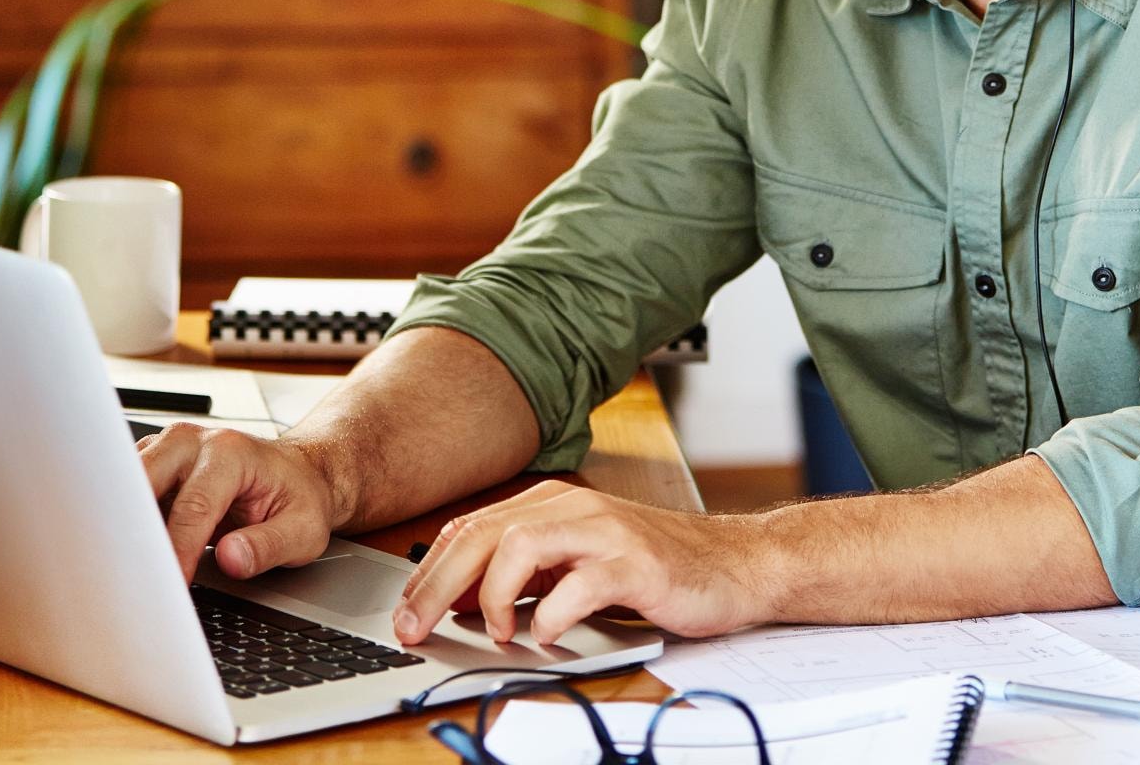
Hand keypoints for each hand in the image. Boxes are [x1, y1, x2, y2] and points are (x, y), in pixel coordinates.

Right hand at [139, 423, 347, 580]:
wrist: (299, 474)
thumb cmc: (300, 498)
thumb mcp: (303, 530)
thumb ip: (268, 546)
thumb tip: (230, 559)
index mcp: (231, 453)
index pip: (192, 508)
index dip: (178, 552)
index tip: (171, 587)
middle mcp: (194, 443)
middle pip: (143, 481)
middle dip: (132, 529)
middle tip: (130, 576)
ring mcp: (169, 449)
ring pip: (124, 482)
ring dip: (119, 523)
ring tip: (122, 567)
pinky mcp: (154, 464)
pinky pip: (123, 490)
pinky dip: (121, 521)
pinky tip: (127, 551)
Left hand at [394, 481, 774, 647]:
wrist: (734, 564)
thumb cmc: (655, 568)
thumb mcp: (578, 564)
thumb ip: (528, 573)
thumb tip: (462, 602)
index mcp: (555, 504)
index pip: (472, 528)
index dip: (429, 571)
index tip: (405, 611)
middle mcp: (575, 508)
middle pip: (485, 534)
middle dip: (437, 584)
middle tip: (414, 626)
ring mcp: (607, 533)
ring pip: (522, 544)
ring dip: (492, 594)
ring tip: (493, 631)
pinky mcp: (637, 564)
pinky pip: (579, 585)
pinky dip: (552, 616)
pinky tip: (548, 636)